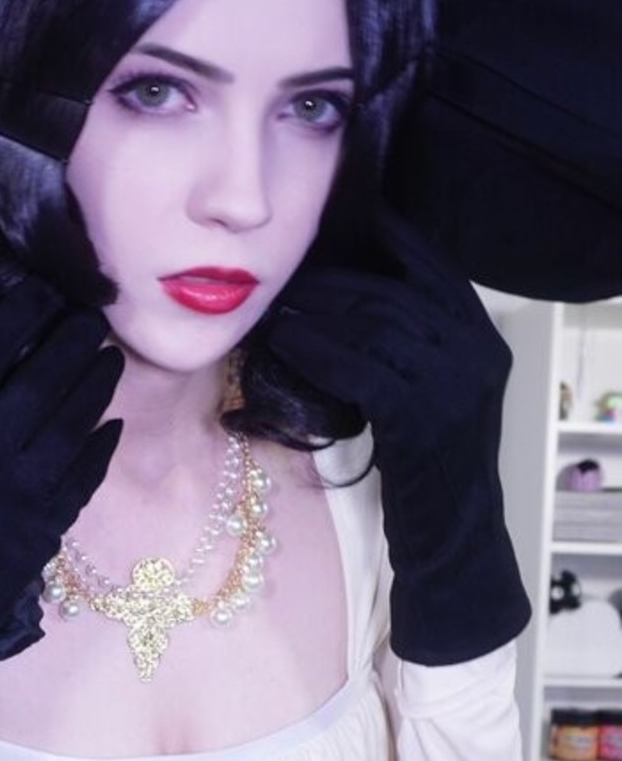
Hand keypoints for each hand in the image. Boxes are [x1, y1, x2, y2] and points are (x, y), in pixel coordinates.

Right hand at [0, 278, 123, 760]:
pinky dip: (100, 445)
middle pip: (38, 382)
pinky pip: (83, 477)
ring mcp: (20, 495)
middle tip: (90, 314)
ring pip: (71, 423)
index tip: (38, 293)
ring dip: (94, 384)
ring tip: (108, 355)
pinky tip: (111, 422)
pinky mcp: (46, 530)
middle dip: (69, 341)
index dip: (16, 321)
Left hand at [267, 208, 529, 663]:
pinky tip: (284, 346)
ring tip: (276, 310)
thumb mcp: (435, 391)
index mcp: (483, 336)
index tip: (340, 223)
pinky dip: (317, 352)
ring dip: (317, 314)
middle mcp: (477, 352)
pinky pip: (360, 368)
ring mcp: (454, 384)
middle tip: (287, 278)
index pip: (431, 266)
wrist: (455, 537)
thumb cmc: (430, 464)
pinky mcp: (422, 417)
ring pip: (375, 326)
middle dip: (335, 282)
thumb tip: (349, 294)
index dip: (386, 239)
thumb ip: (412, 342)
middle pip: (394, 293)